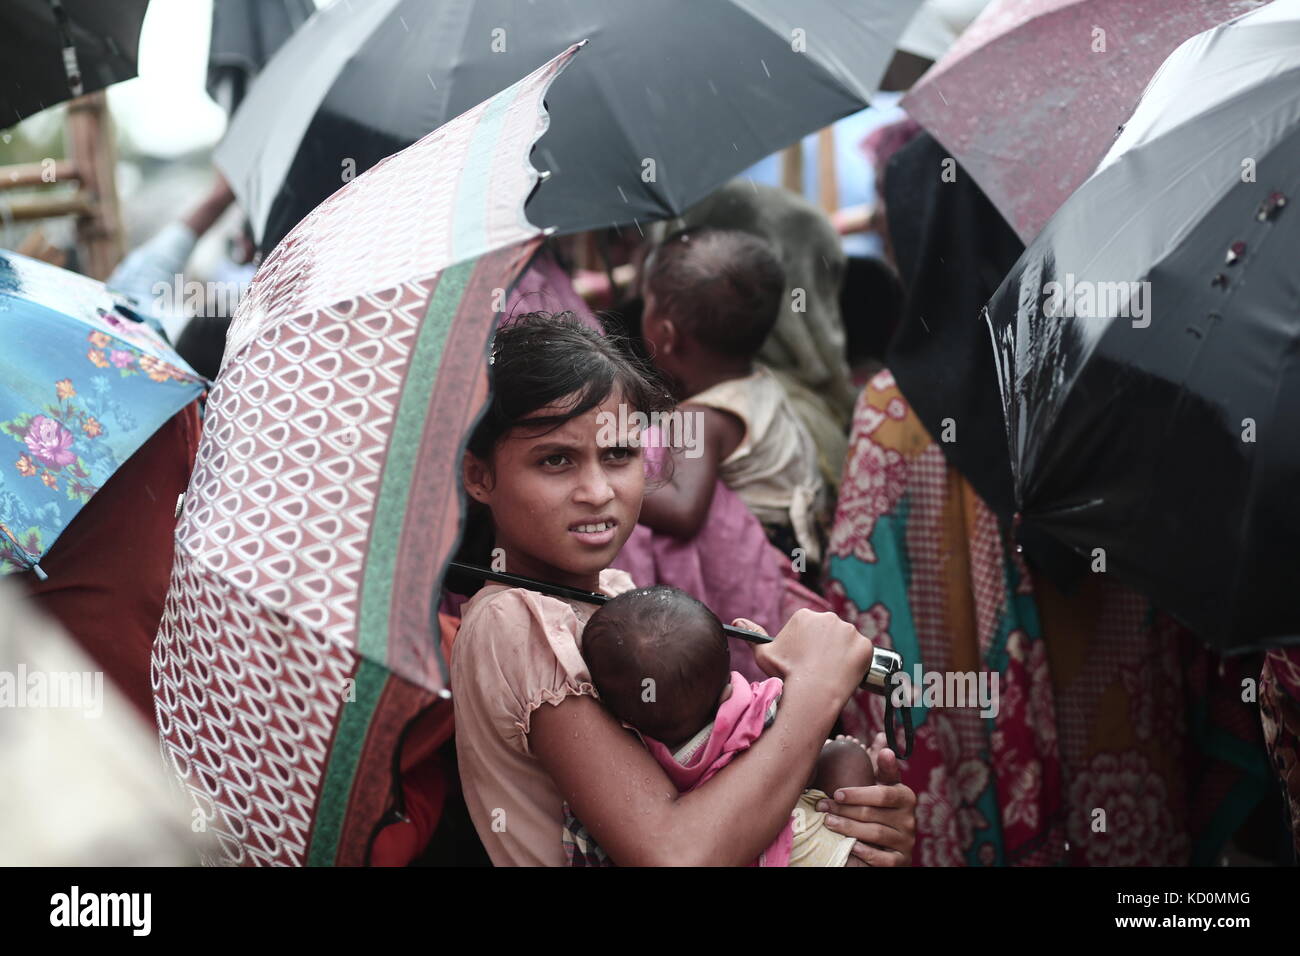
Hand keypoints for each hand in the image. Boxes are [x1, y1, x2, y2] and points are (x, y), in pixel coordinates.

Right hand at [751, 608, 872, 701]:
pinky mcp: (864, 645)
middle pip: (828, 633)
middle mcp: (828, 617)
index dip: (806, 646)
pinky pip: (861, 652)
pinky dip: (856, 662)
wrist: (811, 691)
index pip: (809, 628)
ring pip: (845, 642)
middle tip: (819, 668)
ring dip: (841, 654)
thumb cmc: (785, 672)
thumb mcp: (763, 653)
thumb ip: (752, 634)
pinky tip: (846, 673)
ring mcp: (849, 630)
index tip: (805, 660)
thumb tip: (737, 621)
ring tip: (831, 673)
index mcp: (804, 616)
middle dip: (824, 648)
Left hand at [816, 746, 915, 865]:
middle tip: (823, 806)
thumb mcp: (883, 786)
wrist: (891, 844)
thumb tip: (883, 737)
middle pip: (874, 813)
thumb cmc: (880, 809)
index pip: (883, 793)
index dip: (858, 793)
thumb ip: (882, 767)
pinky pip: (884, 858)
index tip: (837, 791)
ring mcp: (907, 841)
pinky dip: (866, 852)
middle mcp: (910, 819)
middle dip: (845, 809)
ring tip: (828, 822)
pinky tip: (850, 847)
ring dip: (849, 828)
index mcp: (906, 797)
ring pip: (876, 834)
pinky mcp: (901, 861)